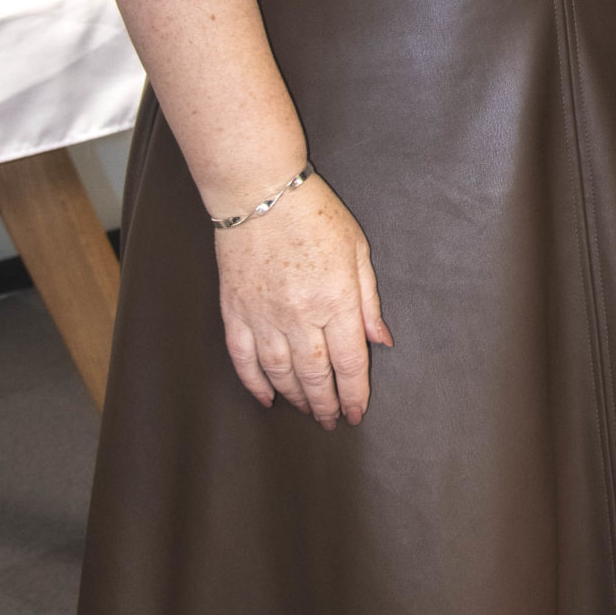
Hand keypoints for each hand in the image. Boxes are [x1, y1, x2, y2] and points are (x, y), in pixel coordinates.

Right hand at [213, 172, 392, 427]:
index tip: (357, 413)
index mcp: (336, 300)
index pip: (349, 362)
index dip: (355, 393)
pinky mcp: (235, 312)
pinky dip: (255, 384)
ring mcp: (264, 317)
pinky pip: (244, 359)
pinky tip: (267, 398)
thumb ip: (368, 300)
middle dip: (327, 404)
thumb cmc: (315, 214)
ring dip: (296, 398)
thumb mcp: (357, 250)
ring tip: (307, 410)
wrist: (259, 192)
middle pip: (316, 375)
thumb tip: (380, 341)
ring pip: (281, 374)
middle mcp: (300, 316)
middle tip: (332, 421)